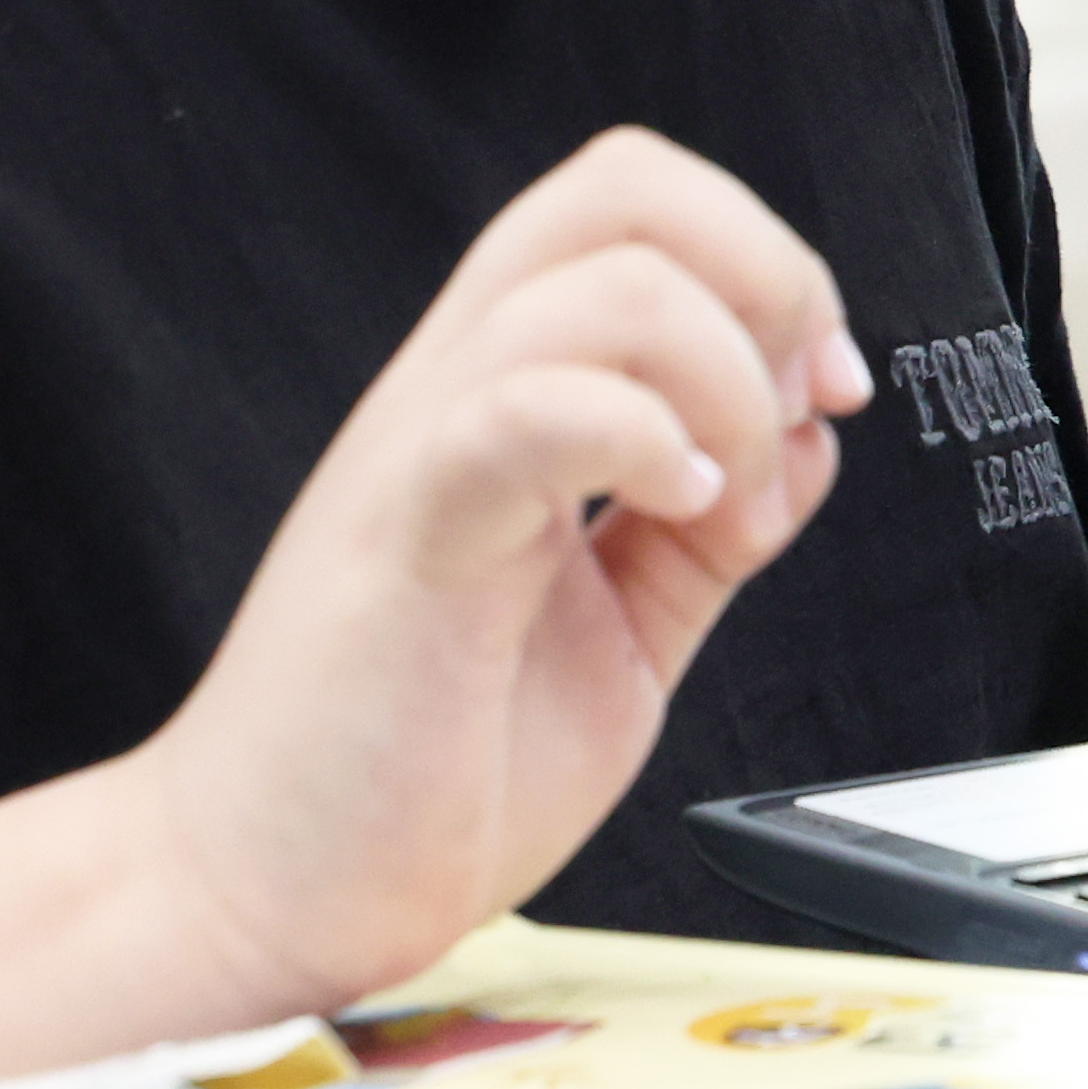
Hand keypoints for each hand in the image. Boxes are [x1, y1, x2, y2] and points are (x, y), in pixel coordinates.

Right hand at [113, 130, 867, 1005]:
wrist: (259, 898)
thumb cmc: (408, 776)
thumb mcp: (617, 635)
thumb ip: (707, 536)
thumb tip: (807, 442)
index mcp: (511, 397)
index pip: (641, 209)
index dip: (770, 263)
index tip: (828, 387)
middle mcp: (461, 391)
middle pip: (623, 189)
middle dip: (766, 273)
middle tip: (794, 408)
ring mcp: (422, 447)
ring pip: (600, 282)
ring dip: (723, 384)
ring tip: (723, 507)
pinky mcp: (406, 532)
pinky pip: (526, 406)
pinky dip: (643, 436)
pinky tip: (681, 513)